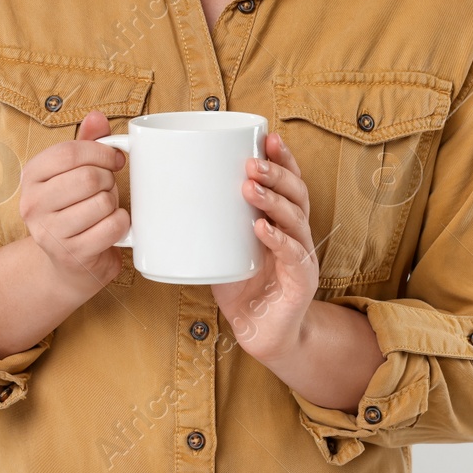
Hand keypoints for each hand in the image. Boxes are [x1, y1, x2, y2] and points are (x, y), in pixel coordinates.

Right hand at [19, 110, 129, 300]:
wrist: (68, 263)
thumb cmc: (74, 207)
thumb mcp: (73, 172)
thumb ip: (86, 142)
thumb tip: (97, 117)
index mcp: (31, 177)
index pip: (69, 152)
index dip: (100, 151)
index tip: (114, 158)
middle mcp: (32, 205)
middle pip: (87, 177)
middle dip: (108, 179)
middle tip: (107, 187)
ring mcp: (49, 233)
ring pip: (102, 202)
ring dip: (113, 202)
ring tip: (105, 208)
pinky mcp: (72, 255)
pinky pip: (112, 227)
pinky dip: (122, 223)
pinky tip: (112, 226)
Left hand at [211, 132, 318, 364]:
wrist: (261, 336)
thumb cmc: (242, 287)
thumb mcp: (223, 247)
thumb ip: (209, 224)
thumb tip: (170, 195)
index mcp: (283, 221)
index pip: (289, 182)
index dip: (283, 159)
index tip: (268, 137)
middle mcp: (298, 235)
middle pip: (297, 194)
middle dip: (276, 174)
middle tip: (251, 162)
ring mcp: (303, 258)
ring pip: (296, 220)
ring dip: (273, 200)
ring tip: (250, 187)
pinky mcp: (302, 282)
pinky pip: (294, 256)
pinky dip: (278, 240)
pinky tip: (262, 228)